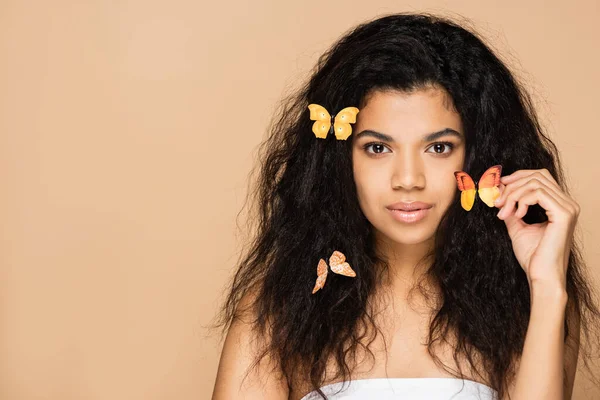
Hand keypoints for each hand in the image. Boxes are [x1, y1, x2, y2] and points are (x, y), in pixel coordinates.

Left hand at [494, 169, 579, 288]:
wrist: (541, 276)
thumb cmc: (532, 256)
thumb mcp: (517, 227)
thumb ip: (511, 209)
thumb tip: (498, 194)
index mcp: (560, 205)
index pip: (540, 177)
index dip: (517, 177)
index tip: (499, 187)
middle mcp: (567, 204)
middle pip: (537, 175)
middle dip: (512, 185)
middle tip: (497, 201)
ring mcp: (568, 208)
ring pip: (535, 182)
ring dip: (512, 194)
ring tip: (503, 211)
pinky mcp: (563, 214)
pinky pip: (537, 193)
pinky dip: (520, 200)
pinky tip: (516, 215)